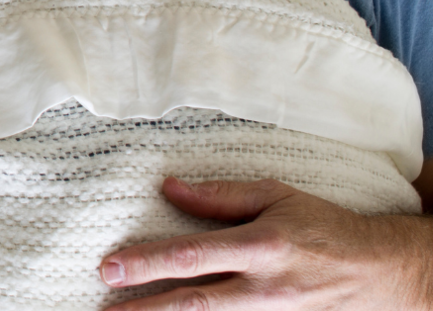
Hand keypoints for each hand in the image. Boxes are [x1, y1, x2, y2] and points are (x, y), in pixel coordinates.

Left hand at [99, 176, 432, 309]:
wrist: (379, 271)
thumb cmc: (321, 225)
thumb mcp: (274, 195)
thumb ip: (219, 195)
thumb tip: (168, 187)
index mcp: (260, 244)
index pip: (193, 254)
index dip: (149, 262)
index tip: (112, 267)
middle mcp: (263, 287)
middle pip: (195, 302)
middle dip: (147, 308)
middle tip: (107, 308)